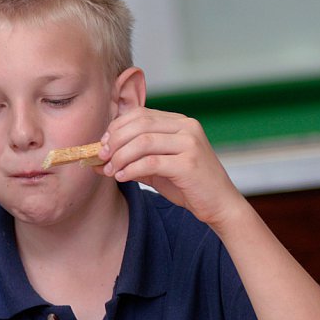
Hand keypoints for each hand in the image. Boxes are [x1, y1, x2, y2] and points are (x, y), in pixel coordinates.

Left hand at [98, 107, 244, 226]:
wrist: (220, 205)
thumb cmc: (189, 185)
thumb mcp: (158, 167)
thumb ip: (133, 159)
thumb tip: (98, 159)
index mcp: (181, 122)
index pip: (140, 114)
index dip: (117, 127)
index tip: (103, 144)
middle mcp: (187, 127)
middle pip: (139, 124)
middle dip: (115, 141)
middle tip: (103, 158)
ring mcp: (190, 144)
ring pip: (143, 142)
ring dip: (121, 156)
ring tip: (112, 170)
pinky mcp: (189, 164)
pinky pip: (151, 162)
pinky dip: (131, 169)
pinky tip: (123, 177)